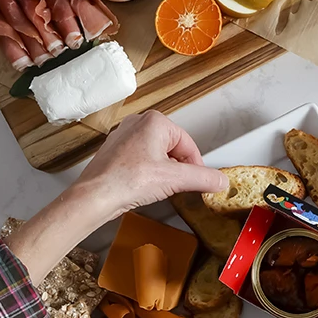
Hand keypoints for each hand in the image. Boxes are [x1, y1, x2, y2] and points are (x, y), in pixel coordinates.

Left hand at [7, 111, 225, 279]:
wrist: (94, 196)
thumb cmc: (128, 181)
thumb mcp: (174, 180)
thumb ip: (202, 178)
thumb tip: (222, 180)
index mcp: (155, 121)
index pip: (188, 144)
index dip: (195, 166)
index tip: (198, 182)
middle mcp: (138, 122)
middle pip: (173, 148)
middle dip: (177, 169)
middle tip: (174, 187)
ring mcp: (124, 135)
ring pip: (157, 154)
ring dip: (162, 172)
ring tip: (156, 188)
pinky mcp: (114, 150)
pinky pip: (141, 159)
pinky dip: (146, 173)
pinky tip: (142, 187)